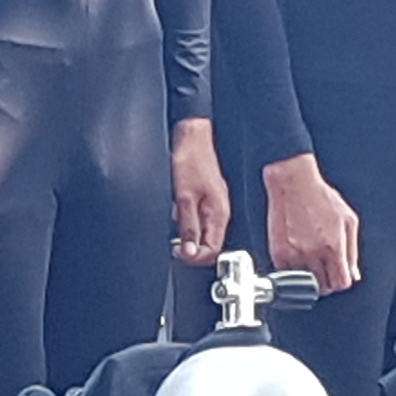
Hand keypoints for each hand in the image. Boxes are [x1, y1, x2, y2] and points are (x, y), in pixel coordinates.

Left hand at [168, 117, 228, 265]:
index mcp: (218, 214)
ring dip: (189, 236)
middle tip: (175, 244)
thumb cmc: (190, 160)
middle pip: (210, 245)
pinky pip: (201, 220)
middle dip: (191, 249)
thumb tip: (190, 252)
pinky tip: (179, 215)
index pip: (213, 251)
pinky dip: (189, 223)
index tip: (178, 252)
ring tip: (175, 228)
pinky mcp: (208, 198)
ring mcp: (215, 205)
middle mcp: (220, 212)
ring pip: (205, 233)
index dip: (194, 258)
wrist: (193, 137)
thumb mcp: (184, 198)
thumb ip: (188, 227)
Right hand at [262, 153, 358, 295]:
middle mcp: (314, 254)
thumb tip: (353, 274)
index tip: (339, 275)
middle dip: (327, 281)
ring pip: (303, 284)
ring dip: (309, 278)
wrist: (293, 183)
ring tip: (311, 263)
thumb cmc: (321, 197)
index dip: (342, 281)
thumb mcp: (348, 221)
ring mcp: (294, 254)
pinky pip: (286, 274)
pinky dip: (293, 271)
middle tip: (325, 270)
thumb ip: (352, 251)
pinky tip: (297, 257)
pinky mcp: (278, 252)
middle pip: (323, 287)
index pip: (341, 283)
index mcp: (334, 247)